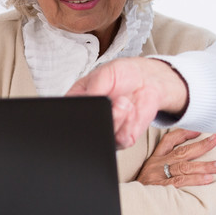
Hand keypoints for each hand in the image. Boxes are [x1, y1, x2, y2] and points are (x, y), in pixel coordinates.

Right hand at [67, 57, 188, 147]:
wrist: (146, 80)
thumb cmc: (122, 74)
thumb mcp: (104, 74)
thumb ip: (94, 89)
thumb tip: (89, 101)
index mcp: (78, 102)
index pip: (68, 115)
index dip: (78, 114)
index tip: (94, 102)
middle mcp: (89, 119)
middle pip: (86, 131)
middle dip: (101, 117)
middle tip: (112, 102)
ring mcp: (105, 130)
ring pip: (104, 137)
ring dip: (117, 119)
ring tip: (123, 102)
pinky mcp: (121, 138)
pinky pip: (120, 140)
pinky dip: (127, 125)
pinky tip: (130, 111)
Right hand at [136, 130, 215, 186]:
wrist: (130, 203)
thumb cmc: (144, 187)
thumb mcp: (149, 170)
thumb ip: (164, 163)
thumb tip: (184, 159)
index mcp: (155, 158)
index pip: (169, 140)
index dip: (184, 133)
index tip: (199, 130)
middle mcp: (158, 164)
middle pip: (182, 152)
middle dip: (201, 145)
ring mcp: (160, 176)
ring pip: (185, 167)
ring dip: (204, 165)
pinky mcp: (162, 188)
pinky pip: (182, 181)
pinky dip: (196, 179)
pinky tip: (209, 179)